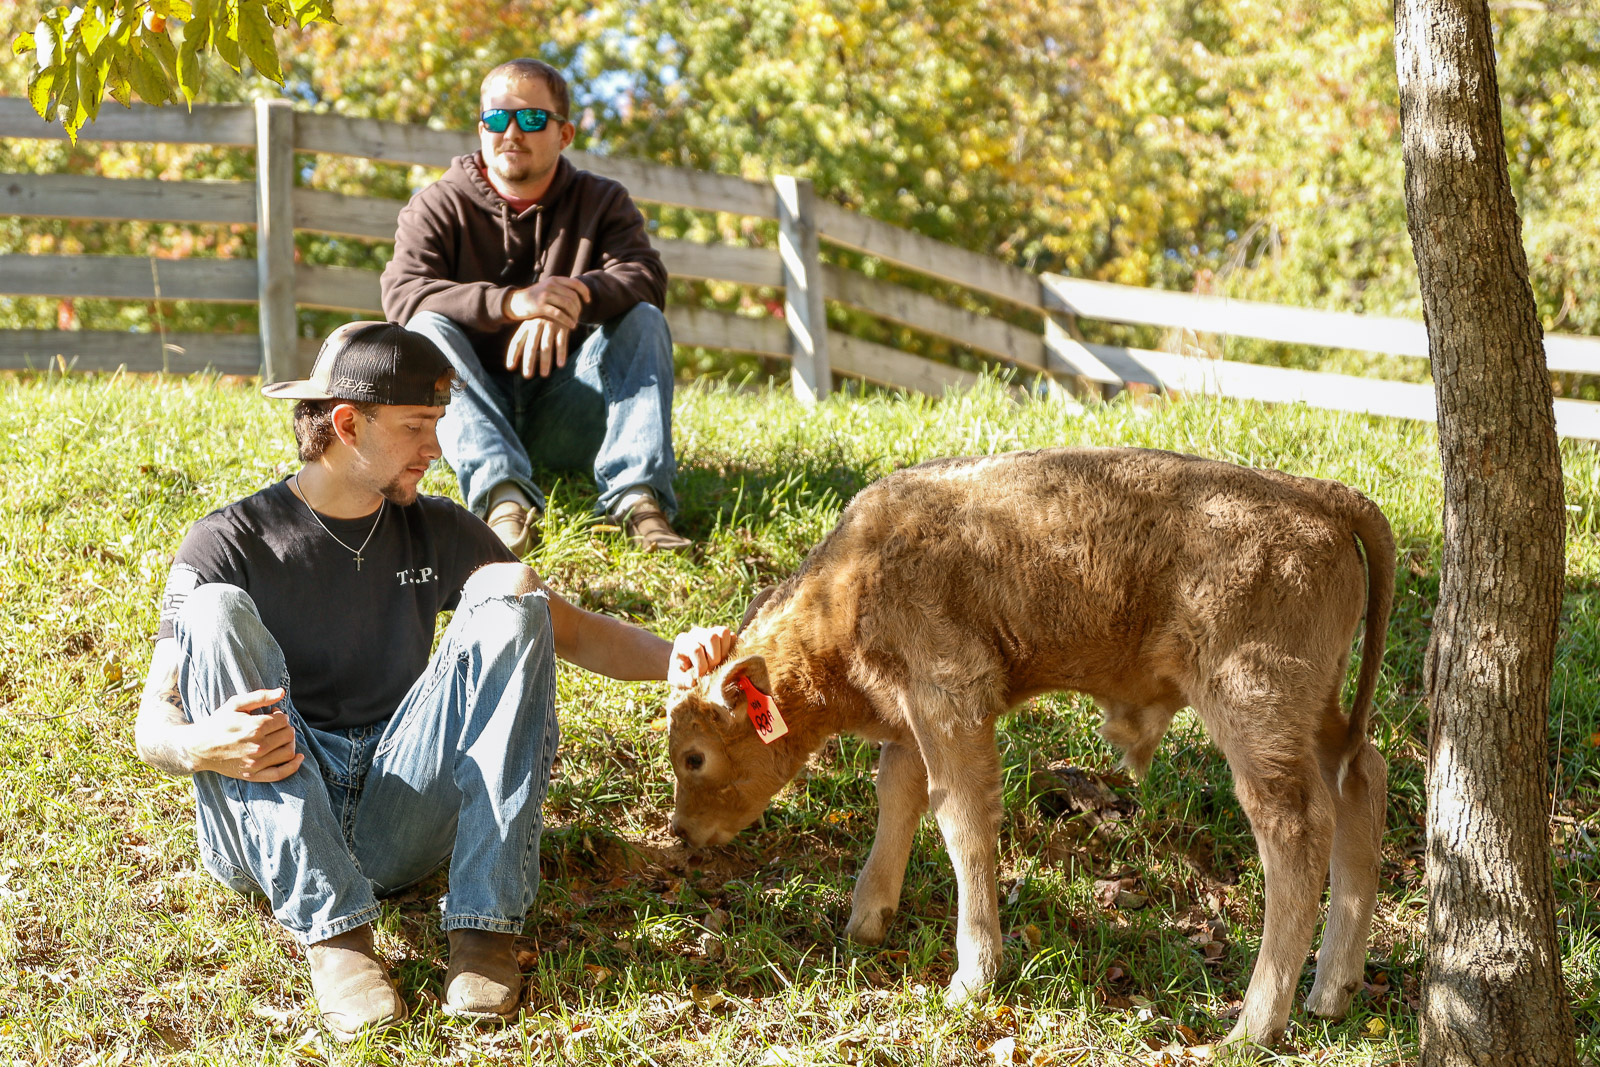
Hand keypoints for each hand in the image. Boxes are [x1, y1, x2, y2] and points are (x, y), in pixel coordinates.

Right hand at [188, 688, 303, 781]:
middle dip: (285, 727)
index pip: (283, 720)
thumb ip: (260, 696)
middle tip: (275, 726)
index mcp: (254, 727)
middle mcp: (258, 746)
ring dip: (289, 742)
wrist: (199, 747)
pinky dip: (293, 766)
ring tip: (280, 737)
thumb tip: (282, 692)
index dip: (280, 715)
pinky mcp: (253, 775)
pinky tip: (299, 757)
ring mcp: (256, 763)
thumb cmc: (218, 723)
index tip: (272, 714)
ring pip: (288, 751)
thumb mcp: (235, 704)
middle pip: (288, 734)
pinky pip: (280, 774)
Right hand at [504, 276, 589, 325]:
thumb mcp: (548, 288)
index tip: (588, 301)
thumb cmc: (535, 297)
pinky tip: (571, 326)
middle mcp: (550, 285)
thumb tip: (578, 294)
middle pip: (573, 296)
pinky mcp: (540, 306)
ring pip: (567, 305)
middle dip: (579, 307)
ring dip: (574, 315)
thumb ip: (561, 289)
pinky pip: (559, 314)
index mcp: (554, 279)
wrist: (516, 302)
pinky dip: (567, 321)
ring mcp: (545, 295)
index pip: (575, 283)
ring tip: (575, 322)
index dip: (585, 292)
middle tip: (579, 316)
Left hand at [505, 316, 571, 377]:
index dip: (512, 354)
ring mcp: (550, 325)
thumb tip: (513, 360)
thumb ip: (524, 339)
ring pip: (546, 346)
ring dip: (545, 362)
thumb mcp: (532, 323)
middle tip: (528, 376)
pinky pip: (561, 342)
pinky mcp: (563, 326)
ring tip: (545, 375)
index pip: (516, 342)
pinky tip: (560, 365)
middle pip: (530, 346)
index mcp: (526, 325)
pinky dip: (561, 354)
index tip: (510, 367)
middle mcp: (536, 325)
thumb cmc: (544, 316)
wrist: (562, 299)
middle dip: (529, 362)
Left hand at [669, 626, 736, 688]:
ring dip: (725, 651)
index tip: (700, 676)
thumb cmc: (680, 672)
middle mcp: (696, 633)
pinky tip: (724, 659)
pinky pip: (732, 636)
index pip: (696, 649)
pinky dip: (732, 648)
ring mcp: (709, 631)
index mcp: (682, 642)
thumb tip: (692, 682)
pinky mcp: (720, 634)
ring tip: (719, 664)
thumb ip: (682, 681)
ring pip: (723, 632)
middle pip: (712, 637)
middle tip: (711, 669)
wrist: (685, 666)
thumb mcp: (676, 679)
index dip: (701, 665)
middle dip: (714, 657)